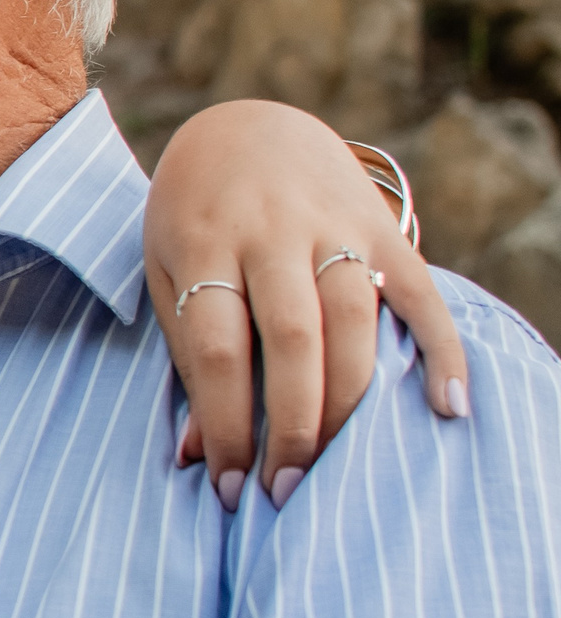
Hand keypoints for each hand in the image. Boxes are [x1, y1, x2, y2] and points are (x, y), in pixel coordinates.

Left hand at [144, 101, 466, 510]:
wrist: (246, 127)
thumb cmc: (194, 217)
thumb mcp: (168, 273)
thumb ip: (188, 356)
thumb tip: (199, 455)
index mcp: (205, 244)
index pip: (218, 350)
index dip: (224, 426)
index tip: (229, 487)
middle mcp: (271, 232)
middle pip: (291, 339)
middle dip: (291, 424)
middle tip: (285, 490)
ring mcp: (332, 226)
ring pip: (353, 321)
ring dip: (348, 403)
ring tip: (334, 467)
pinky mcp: (381, 227)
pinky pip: (418, 294)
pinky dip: (440, 350)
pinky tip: (448, 407)